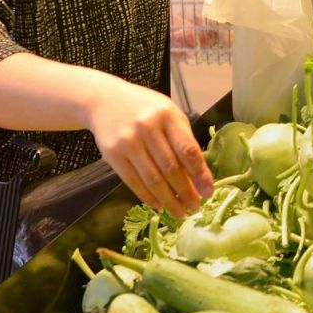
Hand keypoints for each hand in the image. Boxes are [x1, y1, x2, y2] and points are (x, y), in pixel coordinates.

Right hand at [85, 82, 212, 217]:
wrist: (104, 100)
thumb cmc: (145, 109)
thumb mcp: (169, 114)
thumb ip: (183, 140)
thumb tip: (197, 177)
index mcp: (167, 116)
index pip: (188, 149)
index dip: (200, 174)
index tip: (208, 192)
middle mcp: (147, 127)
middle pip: (170, 168)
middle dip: (185, 192)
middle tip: (195, 207)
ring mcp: (128, 141)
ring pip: (152, 179)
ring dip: (168, 199)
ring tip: (179, 211)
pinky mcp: (112, 154)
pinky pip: (132, 181)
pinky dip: (147, 196)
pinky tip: (158, 205)